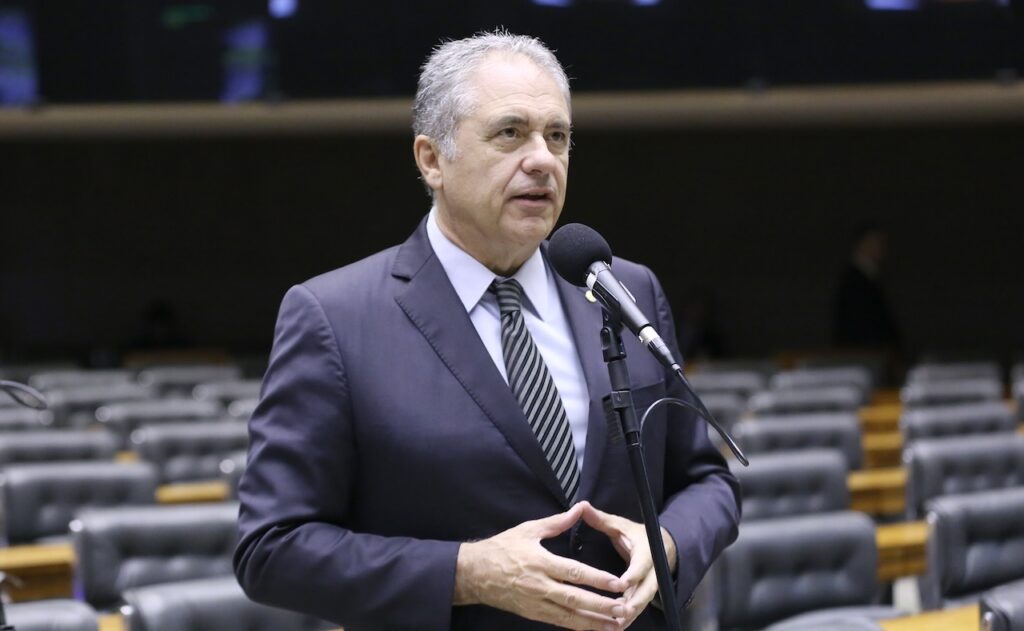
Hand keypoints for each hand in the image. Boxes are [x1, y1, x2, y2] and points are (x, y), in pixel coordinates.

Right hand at [455, 503, 630, 630]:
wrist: (474, 573)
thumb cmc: (501, 548)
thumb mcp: (528, 530)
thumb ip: (557, 522)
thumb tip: (580, 508)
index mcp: (540, 562)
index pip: (573, 572)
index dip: (597, 579)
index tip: (617, 583)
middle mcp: (539, 585)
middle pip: (575, 599)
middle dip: (601, 605)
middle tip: (623, 608)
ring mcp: (535, 602)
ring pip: (569, 616)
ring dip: (594, 622)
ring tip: (616, 624)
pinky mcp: (532, 613)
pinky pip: (558, 622)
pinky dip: (577, 626)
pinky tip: (593, 628)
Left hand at [579, 502, 677, 628]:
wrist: (662, 546)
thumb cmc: (635, 535)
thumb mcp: (620, 525)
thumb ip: (601, 519)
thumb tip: (581, 505)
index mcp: (646, 551)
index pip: (641, 564)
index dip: (633, 574)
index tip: (623, 583)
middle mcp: (652, 571)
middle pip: (646, 590)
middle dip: (635, 602)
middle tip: (621, 612)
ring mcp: (650, 585)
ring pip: (643, 603)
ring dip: (631, 614)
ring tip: (616, 624)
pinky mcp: (644, 595)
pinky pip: (638, 608)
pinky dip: (628, 618)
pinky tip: (614, 627)